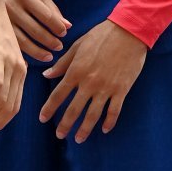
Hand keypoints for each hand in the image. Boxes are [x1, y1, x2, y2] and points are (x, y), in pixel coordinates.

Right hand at [0, 0, 70, 60]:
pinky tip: (30, 60)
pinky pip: (11, 44)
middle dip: (49, 41)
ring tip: (49, 56)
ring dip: (38, 51)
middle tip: (59, 47)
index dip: (56, 26)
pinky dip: (21, 53)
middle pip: (35, 29)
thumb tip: (67, 26)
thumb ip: (51, 7)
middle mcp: (11, 6)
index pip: (45, 15)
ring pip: (22, 40)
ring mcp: (2, 18)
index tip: (63, 33)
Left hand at [39, 20, 146, 142]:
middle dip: (65, 124)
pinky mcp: (121, 90)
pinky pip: (114, 110)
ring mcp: (106, 88)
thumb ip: (62, 63)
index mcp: (76, 70)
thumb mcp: (78, 46)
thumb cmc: (101, 35)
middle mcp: (89, 82)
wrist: (128, 31)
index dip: (49, 108)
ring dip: (85, 129)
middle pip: (74, 109)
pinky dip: (109, 122)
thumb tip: (46, 75)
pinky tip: (104, 129)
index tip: (43, 119)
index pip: (59, 94)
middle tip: (60, 135)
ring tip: (78, 139)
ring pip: (93, 114)